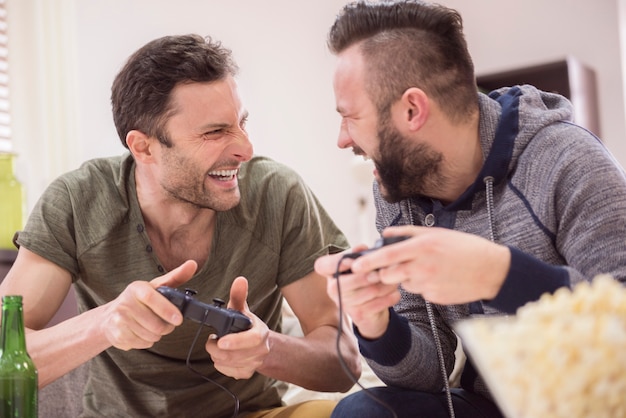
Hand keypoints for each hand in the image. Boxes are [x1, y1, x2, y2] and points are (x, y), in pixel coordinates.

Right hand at [100, 260, 197, 350]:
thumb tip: (192, 264)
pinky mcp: (117, 336)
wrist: (111, 316)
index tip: (179, 319)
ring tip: (152, 326)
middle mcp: (125, 303)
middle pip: (155, 324)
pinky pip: (143, 344)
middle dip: (167, 327)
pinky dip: (147, 341)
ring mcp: (119, 320)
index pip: (151, 298)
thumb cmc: (139, 300)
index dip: (167, 309)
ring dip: (157, 334)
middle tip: (168, 323)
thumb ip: (176, 276)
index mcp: (136, 288)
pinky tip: (142, 332)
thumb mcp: (156, 286)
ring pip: (151, 336)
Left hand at [205, 276, 269, 378]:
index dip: (235, 341)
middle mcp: (261, 350)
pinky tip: (221, 356)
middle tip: (211, 340)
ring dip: (217, 356)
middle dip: (217, 349)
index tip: (219, 341)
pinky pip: (228, 372)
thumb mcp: (242, 309)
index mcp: (261, 333)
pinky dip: (220, 365)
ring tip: (217, 346)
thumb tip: (240, 280)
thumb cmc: (247, 325)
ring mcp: (254, 363)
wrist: (260, 344)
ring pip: (229, 364)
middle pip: (235, 355)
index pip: (251, 340)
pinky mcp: (246, 373)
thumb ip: (239, 296)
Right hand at [315, 248, 399, 338]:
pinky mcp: (358, 315)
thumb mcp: (360, 266)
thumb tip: (362, 248)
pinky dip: (389, 297)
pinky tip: (394, 292)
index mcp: (330, 273)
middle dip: (366, 277)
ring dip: (384, 285)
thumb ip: (359, 256)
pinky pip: (377, 304)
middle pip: (344, 283)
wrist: (371, 310)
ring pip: (366, 292)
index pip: (321, 266)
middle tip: (380, 272)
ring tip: (394, 280)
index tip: (352, 262)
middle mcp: (332, 289)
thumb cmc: (364, 280)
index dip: (335, 263)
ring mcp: (344, 304)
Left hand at [349, 226, 510, 303]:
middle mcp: (423, 266)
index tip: (354, 266)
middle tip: (395, 266)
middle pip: (389, 274)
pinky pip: (419, 292)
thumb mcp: (436, 234)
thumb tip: (384, 234)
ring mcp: (428, 284)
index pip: (387, 256)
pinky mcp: (434, 298)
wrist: (491, 270)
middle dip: (386, 272)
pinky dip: (423, 286)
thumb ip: (407, 233)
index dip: (368, 262)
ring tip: (428, 268)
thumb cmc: (464, 248)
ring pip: (404, 283)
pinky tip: (439, 278)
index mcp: (422, 247)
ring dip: (407, 277)